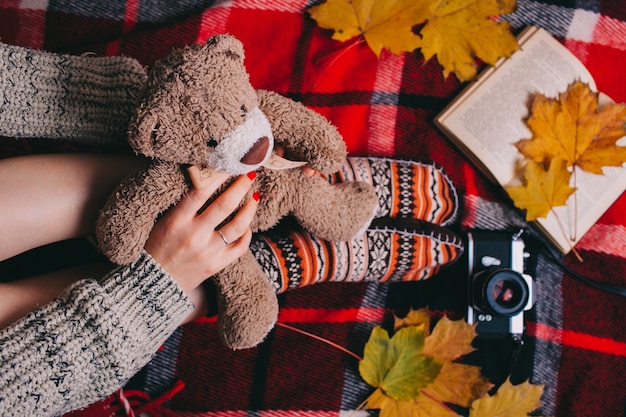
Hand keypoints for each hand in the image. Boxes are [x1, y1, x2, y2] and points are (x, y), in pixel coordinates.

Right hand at [145, 172, 257, 291]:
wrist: (153, 283)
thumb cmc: (155, 246)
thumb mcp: (162, 220)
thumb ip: (183, 204)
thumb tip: (205, 178)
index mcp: (176, 221)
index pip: (200, 191)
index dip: (217, 175)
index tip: (229, 164)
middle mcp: (194, 236)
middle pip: (225, 205)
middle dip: (241, 186)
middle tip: (250, 173)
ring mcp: (208, 252)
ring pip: (238, 226)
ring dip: (250, 208)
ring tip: (255, 196)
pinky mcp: (216, 265)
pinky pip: (240, 247)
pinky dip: (247, 234)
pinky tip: (248, 225)